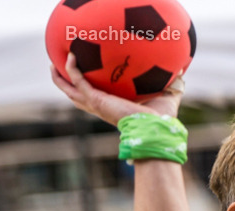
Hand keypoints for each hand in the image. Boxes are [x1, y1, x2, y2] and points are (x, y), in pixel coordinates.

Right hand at [50, 52, 184, 124]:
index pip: (96, 100)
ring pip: (70, 91)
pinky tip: (71, 56)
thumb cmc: (161, 120)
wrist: (154, 129)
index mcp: (113, 109)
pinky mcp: (96, 99)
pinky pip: (78, 81)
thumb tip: (182, 72)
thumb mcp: (166, 97)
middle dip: (65, 85)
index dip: (87, 90)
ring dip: (60, 78)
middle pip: (76, 97)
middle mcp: (101, 108)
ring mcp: (96, 105)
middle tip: (58, 70)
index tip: (85, 78)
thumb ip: (173, 86)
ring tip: (53, 63)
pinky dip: (72, 69)